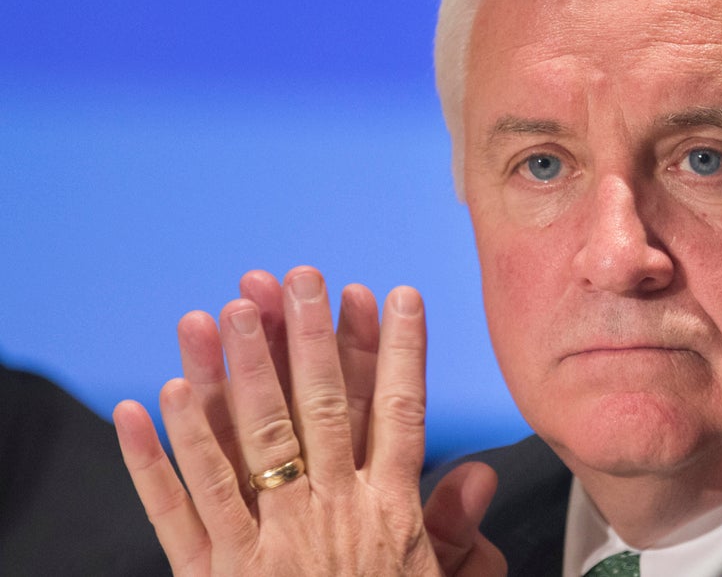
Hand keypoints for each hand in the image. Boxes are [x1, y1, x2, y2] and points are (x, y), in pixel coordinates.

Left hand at [113, 266, 505, 575]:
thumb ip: (455, 530)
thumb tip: (477, 471)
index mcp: (387, 515)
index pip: (399, 414)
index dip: (399, 352)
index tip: (396, 295)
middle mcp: (328, 516)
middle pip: (321, 411)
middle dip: (310, 339)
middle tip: (298, 277)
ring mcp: (266, 544)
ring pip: (247, 445)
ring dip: (233, 374)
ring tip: (221, 313)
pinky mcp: (213, 576)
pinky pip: (180, 509)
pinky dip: (156, 455)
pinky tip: (143, 402)